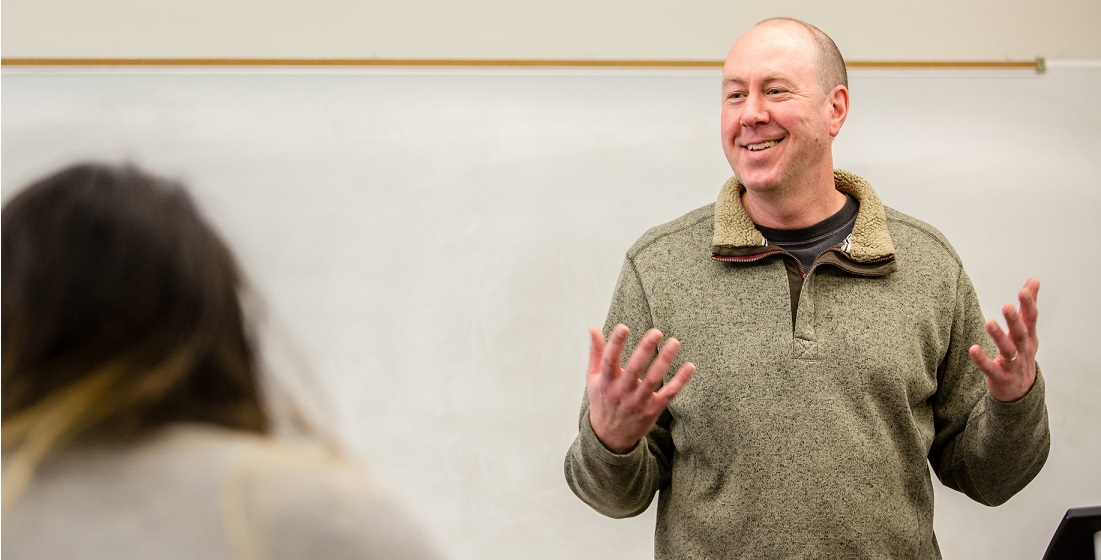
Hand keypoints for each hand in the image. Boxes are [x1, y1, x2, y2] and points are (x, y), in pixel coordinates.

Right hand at [586, 324, 695, 453]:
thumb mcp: (593, 378)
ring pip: (653, 380)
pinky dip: (680, 381)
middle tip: (656, 332)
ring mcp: (637, 402)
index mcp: (605, 382)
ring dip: (664, 361)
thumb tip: (593, 327)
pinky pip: (668, 394)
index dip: (615, 344)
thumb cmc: (603, 400)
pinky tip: (689, 367)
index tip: (623, 327)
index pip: (609, 360)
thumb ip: (596, 352)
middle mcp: (621, 392)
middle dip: (645, 349)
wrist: (609, 437)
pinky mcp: (652, 410)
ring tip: (674, 342)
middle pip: (634, 369)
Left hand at [968, 278, 1040, 401]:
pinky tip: (973, 349)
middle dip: (1015, 320)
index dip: (1029, 305)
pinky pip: (991, 369)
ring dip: (999, 337)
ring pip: (1008, 350)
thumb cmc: (1021, 353)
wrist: (1020, 390)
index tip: (1024, 290)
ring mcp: (1013, 365)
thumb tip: (1034, 280)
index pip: (1031, 319)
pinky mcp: (1000, 377)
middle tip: (1007, 306)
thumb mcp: (1027, 330)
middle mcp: (1023, 350)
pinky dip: (982, 360)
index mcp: (1029, 337)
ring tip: (989, 322)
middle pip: (1021, 334)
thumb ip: (1028, 306)